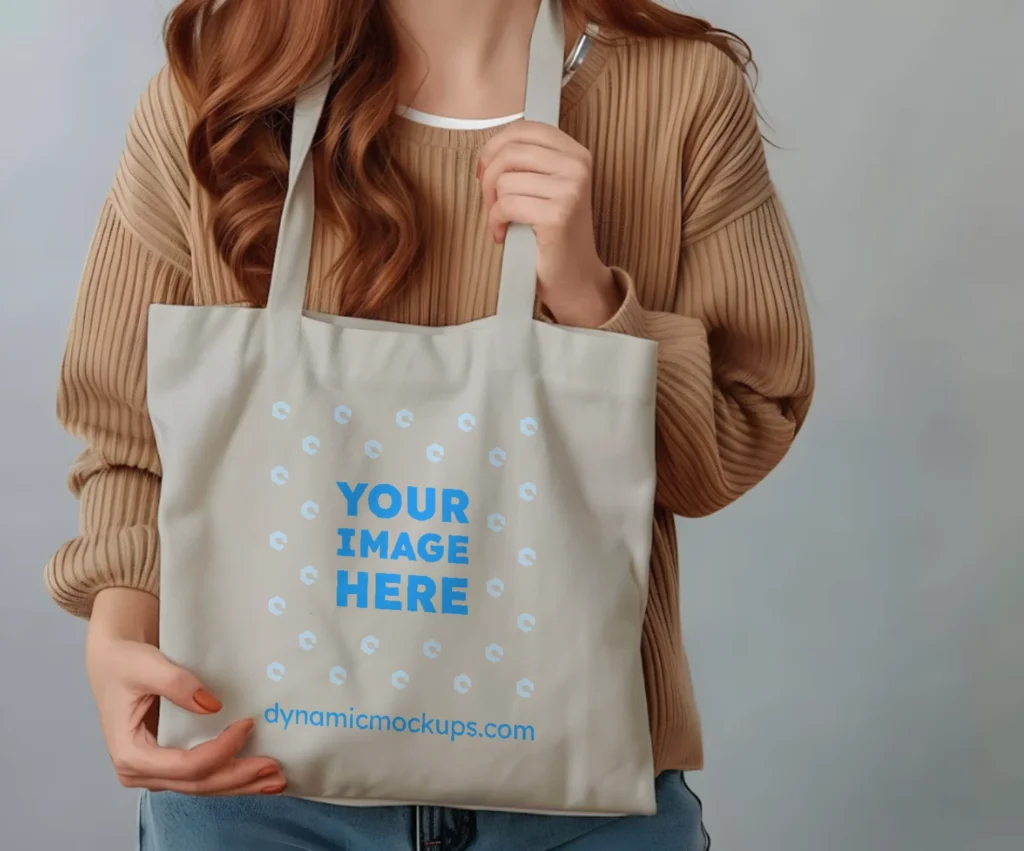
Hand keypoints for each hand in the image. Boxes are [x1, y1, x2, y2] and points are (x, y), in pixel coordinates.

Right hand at [86, 589, 284, 795]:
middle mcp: (141, 771)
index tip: (248, 724)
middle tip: (275, 768)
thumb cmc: (125, 664)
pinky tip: (255, 776)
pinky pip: (201, 777)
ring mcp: (156, 771)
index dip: (220, 751)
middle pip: (198, 784)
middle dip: (239, 778)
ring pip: (202, 787)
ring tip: (275, 780)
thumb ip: (176, 684)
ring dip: (240, 784)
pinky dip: (229, 776)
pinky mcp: (169, 764)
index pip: (186, 765)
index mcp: (131, 754)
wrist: (113, 663)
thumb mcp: (146, 666)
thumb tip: (211, 705)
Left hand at [478, 121, 621, 327]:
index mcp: (576, 153)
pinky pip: (506, 205)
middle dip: (489, 178)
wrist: (574, 277)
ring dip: (492, 205)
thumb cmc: (553, 234)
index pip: (524, 129)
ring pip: (505, 181)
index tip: (485, 171)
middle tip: (490, 202)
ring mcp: (570, 190)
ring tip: (501, 222)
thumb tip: (490, 151)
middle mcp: (577, 167)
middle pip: (511, 152)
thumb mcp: (547, 187)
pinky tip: (503, 234)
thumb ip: (528, 162)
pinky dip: (496, 221)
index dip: (495, 147)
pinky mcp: (557, 215)